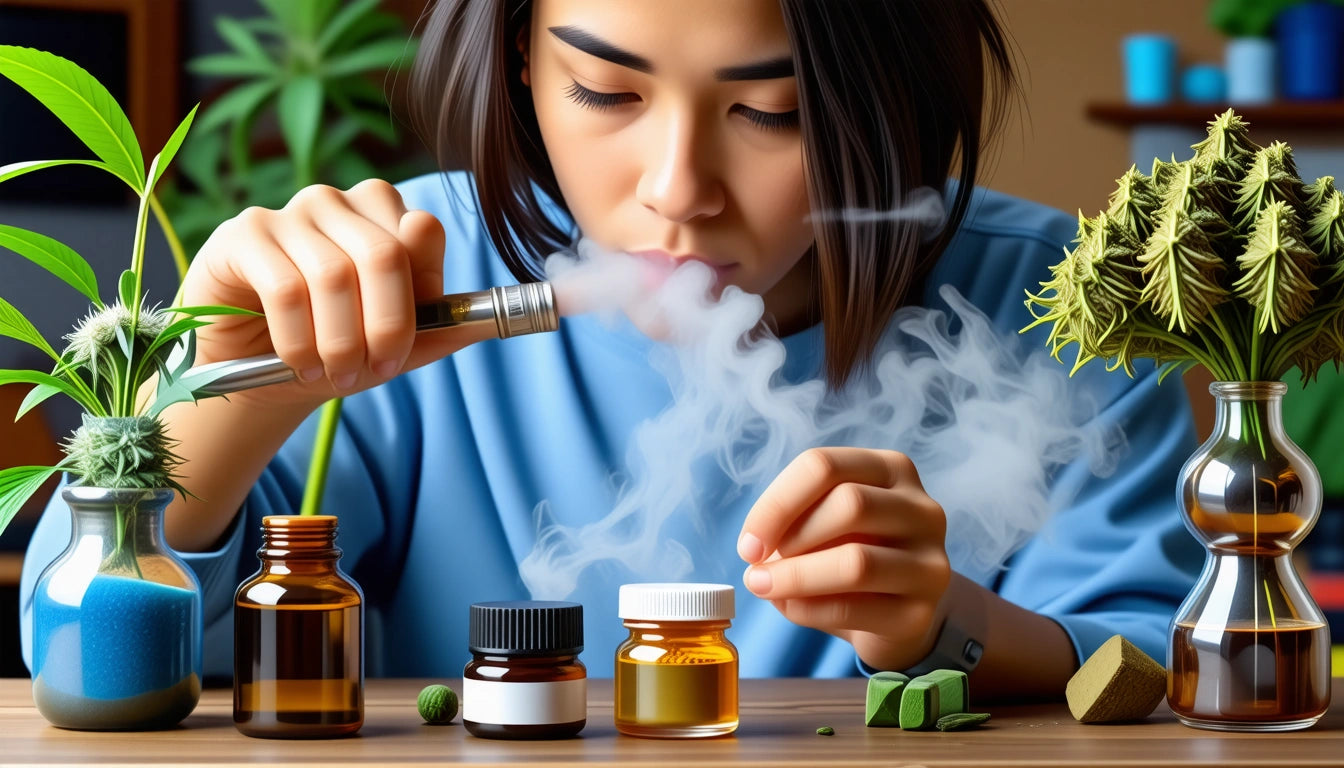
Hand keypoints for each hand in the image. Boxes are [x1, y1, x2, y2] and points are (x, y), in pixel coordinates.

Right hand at [180, 180, 456, 407]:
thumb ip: (441, 328)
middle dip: (383, 328)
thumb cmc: (333, 346)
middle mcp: (340, 202)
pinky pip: (284, 288)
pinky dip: (298, 340)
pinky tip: (297, 363)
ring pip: (333, 274)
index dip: (416, 302)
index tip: (399, 352)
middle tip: (371, 372)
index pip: (422, 233)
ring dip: (338, 342)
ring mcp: (290, 212)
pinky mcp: (243, 234)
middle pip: (383, 254)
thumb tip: (490, 321)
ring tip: (331, 373)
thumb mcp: (393, 345)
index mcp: (386, 214)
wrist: (257, 371)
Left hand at [737, 447, 951, 670]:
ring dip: (796, 576)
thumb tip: (756, 550)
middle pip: (849, 505)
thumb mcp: (822, 523)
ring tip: (764, 587)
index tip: (747, 542)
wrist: (894, 612)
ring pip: (857, 561)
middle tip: (757, 566)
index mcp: (891, 470)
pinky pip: (855, 609)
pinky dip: (809, 609)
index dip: (776, 504)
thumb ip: (792, 522)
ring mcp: (929, 562)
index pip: (824, 466)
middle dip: (790, 538)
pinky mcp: (921, 613)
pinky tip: (789, 607)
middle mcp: (922, 509)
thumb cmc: (848, 553)